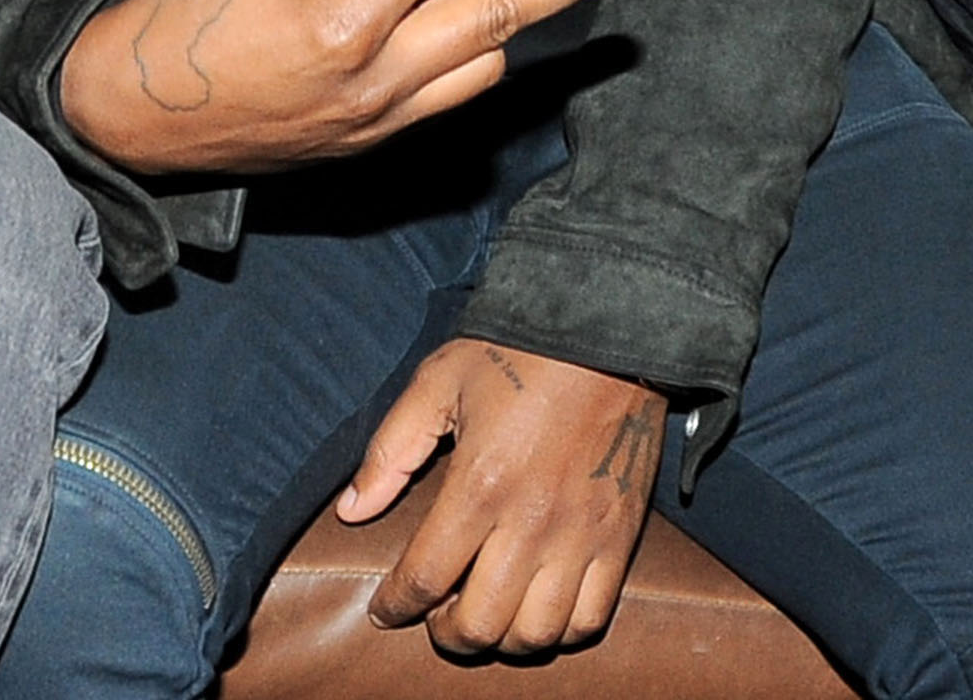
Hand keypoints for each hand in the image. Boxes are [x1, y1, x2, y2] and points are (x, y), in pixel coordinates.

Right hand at [54, 0, 645, 176]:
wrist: (124, 115)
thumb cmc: (177, 12)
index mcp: (342, 20)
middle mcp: (374, 81)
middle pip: (497, 20)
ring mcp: (374, 122)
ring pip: (480, 67)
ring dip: (506, 21)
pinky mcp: (364, 146)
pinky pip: (443, 97)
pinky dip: (461, 55)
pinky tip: (461, 29)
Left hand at [342, 340, 666, 656]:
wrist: (607, 333)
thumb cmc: (516, 354)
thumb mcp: (437, 383)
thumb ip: (390, 451)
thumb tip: (351, 511)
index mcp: (479, 485)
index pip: (426, 577)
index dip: (396, 606)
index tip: (383, 612)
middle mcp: (532, 522)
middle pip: (481, 622)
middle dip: (446, 635)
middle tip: (433, 619)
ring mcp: (582, 536)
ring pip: (537, 634)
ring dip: (501, 640)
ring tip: (483, 616)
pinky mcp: (620, 538)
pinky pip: (592, 618)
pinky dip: (559, 632)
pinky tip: (536, 611)